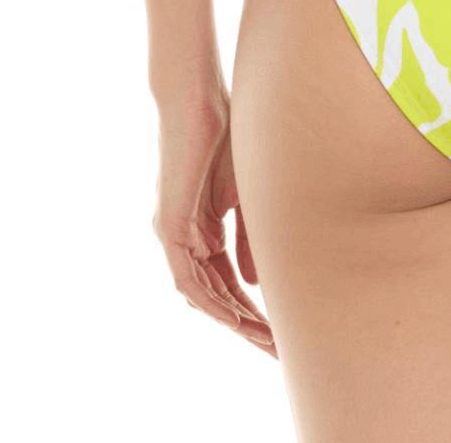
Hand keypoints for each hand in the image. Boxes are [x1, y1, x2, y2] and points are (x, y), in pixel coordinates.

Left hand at [153, 92, 276, 356]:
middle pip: (215, 295)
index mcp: (202, 229)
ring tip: (264, 339)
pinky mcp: (169, 226)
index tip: (281, 327)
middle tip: (276, 348)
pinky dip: (212, 299)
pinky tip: (236, 315)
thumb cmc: (224, 136)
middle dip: (247, 324)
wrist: (196, 101)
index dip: (252, 307)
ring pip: (201, 294)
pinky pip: (188, 277)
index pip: (226, 282)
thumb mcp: (246, 195)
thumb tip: (254, 281)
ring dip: (232, 320)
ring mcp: (173, 234)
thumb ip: (249, 237)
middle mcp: (183, 238)